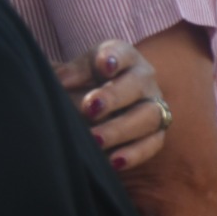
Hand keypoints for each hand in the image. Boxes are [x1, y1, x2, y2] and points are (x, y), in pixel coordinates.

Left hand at [58, 40, 167, 172]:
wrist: (82, 114)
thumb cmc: (71, 88)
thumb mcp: (63, 77)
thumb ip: (64, 76)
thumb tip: (61, 82)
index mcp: (121, 59)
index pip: (121, 53)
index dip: (114, 58)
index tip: (103, 65)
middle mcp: (142, 80)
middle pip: (137, 84)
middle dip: (114, 96)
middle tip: (89, 108)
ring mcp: (152, 107)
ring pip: (148, 116)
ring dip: (121, 128)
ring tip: (94, 140)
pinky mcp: (154, 135)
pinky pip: (151, 144)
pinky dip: (134, 154)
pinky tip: (113, 162)